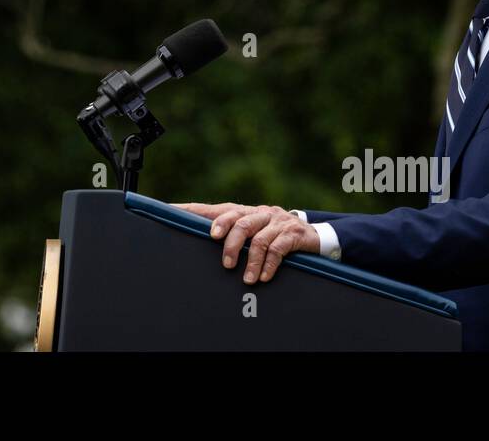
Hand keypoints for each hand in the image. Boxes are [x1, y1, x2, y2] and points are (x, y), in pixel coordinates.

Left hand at [171, 202, 320, 283]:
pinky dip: (269, 264)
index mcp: (247, 211)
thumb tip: (205, 245)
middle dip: (231, 243)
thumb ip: (234, 236)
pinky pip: (278, 248)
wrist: (314, 235)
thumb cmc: (275, 237)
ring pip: (259, 239)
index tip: (174, 213)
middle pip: (240, 222)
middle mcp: (261, 212)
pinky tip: (263, 277)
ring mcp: (278, 222)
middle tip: (226, 264)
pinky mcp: (294, 234)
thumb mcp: (255, 234)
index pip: (218, 209)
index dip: (196, 210)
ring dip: (251, 261)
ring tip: (247, 280)